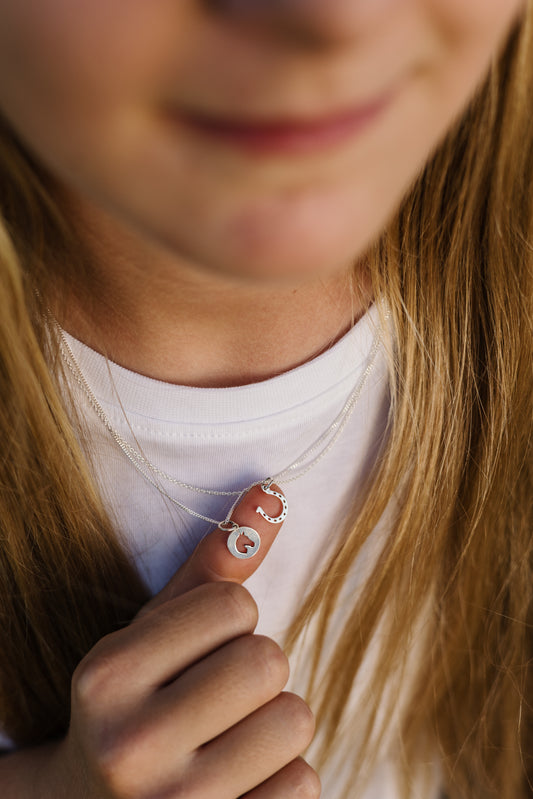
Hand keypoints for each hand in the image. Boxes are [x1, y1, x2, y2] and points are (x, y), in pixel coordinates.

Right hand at [52, 484, 319, 797]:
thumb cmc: (134, 705)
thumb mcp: (153, 635)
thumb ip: (211, 565)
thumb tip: (272, 491)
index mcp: (108, 676)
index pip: (232, 604)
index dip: (231, 620)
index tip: (203, 646)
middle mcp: (132, 744)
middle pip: (268, 660)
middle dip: (256, 668)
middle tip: (220, 694)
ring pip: (294, 720)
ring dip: (274, 721)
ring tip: (229, 736)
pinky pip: (303, 783)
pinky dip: (282, 777)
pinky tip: (239, 782)